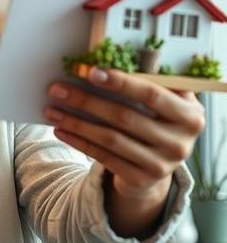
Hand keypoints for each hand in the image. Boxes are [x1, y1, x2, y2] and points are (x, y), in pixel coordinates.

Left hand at [44, 66, 204, 236]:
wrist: (159, 163)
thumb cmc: (155, 119)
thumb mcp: (162, 102)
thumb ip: (144, 83)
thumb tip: (98, 63)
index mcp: (190, 115)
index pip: (152, 95)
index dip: (121, 83)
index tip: (91, 72)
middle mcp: (180, 142)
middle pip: (125, 116)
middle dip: (86, 100)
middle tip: (57, 89)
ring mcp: (162, 165)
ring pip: (110, 138)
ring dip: (76, 122)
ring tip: (52, 110)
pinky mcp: (141, 179)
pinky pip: (103, 157)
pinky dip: (79, 141)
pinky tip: (60, 130)